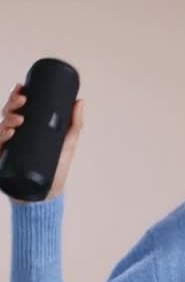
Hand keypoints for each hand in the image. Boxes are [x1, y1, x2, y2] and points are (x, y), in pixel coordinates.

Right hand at [1, 83, 84, 202]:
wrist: (48, 194)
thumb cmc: (56, 168)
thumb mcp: (66, 143)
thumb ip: (74, 124)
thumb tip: (80, 101)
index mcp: (27, 130)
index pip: (17, 109)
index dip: (15, 96)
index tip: (21, 87)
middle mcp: (14, 137)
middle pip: (6, 115)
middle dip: (11, 104)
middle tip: (22, 100)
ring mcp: (6, 149)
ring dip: (6, 119)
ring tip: (19, 119)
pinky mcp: (1, 162)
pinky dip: (0, 138)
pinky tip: (8, 134)